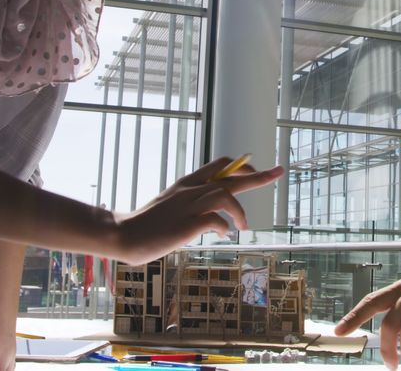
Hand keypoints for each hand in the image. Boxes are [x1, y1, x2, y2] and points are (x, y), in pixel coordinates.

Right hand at [110, 156, 282, 264]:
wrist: (123, 235)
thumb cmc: (146, 225)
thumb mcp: (170, 205)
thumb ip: (189, 204)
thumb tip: (212, 216)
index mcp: (187, 184)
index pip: (220, 165)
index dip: (242, 166)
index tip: (257, 169)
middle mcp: (190, 190)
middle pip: (231, 175)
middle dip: (258, 175)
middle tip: (278, 173)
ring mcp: (189, 206)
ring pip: (226, 194)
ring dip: (240, 211)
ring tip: (243, 227)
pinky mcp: (186, 224)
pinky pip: (216, 220)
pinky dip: (225, 228)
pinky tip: (223, 236)